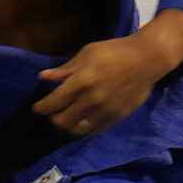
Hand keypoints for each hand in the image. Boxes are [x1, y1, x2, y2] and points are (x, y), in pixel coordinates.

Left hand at [33, 35, 176, 135]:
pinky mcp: (116, 117)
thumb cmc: (113, 51)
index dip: (41, 108)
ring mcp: (105, 111)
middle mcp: (91, 100)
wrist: (146, 60)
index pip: (53, 102)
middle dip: (53, 118)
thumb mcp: (87, 54)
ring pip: (77, 130)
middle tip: (51, 113)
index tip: (36, 108)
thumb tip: (43, 77)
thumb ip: (65, 69)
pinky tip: (82, 121)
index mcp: (81, 81)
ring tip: (66, 119)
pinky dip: (84, 128)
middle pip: (62, 120)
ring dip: (68, 126)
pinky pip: (94, 130)